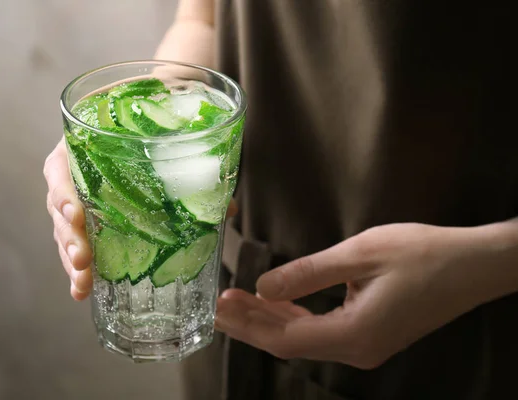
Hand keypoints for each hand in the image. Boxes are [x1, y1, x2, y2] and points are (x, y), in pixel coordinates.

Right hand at [43, 138, 237, 299]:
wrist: (135, 117)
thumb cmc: (143, 125)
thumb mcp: (160, 134)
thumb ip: (188, 160)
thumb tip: (228, 209)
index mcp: (81, 147)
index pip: (60, 169)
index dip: (64, 192)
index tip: (77, 214)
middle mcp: (72, 175)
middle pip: (60, 209)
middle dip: (69, 238)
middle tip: (83, 260)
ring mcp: (77, 199)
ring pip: (65, 232)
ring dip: (72, 259)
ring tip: (83, 284)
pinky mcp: (87, 219)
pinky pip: (78, 242)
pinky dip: (80, 267)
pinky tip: (83, 291)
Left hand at [215, 223, 491, 368]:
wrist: (472, 264)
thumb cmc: (421, 254)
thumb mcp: (358, 255)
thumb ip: (306, 273)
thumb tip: (262, 288)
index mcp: (353, 335)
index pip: (285, 339)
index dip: (248, 324)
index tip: (220, 307)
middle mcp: (357, 350)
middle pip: (290, 343)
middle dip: (253, 323)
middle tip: (220, 304)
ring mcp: (365, 346)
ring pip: (305, 337)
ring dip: (272, 320)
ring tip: (239, 301)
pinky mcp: (371, 334)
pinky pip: (322, 330)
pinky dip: (295, 317)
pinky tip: (277, 303)